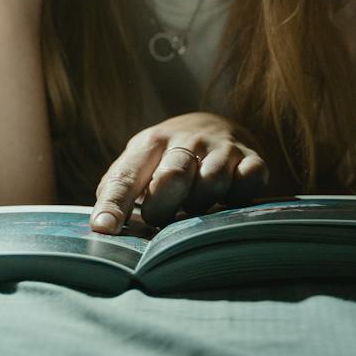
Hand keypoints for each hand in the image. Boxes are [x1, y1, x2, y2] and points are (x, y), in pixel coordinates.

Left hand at [89, 113, 268, 232]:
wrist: (216, 126)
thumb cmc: (169, 157)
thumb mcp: (141, 163)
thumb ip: (119, 188)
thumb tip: (102, 224)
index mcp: (151, 143)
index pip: (127, 175)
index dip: (114, 204)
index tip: (103, 229)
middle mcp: (187, 140)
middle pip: (173, 176)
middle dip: (163, 206)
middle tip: (160, 218)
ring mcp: (222, 149)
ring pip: (212, 182)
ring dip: (201, 204)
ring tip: (196, 205)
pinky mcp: (253, 159)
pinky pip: (248, 182)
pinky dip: (239, 196)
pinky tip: (229, 199)